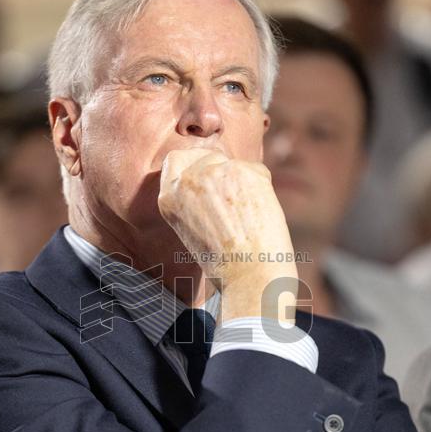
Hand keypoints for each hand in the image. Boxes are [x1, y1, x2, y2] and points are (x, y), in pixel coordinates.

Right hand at [158, 149, 297, 321]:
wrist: (249, 276)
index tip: (208, 177)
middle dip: (223, 172)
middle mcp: (188, 179)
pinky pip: (257, 171)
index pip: (176, 158)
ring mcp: (216, 172)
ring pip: (234, 165)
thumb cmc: (224, 264)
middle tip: (236, 203)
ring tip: (247, 219)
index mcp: (168, 197)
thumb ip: (194, 200)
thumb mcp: (191, 230)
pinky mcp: (245, 171)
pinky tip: (259, 215)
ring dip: (244, 185)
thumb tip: (215, 173)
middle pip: (209, 156)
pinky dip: (262, 190)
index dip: (195, 164)